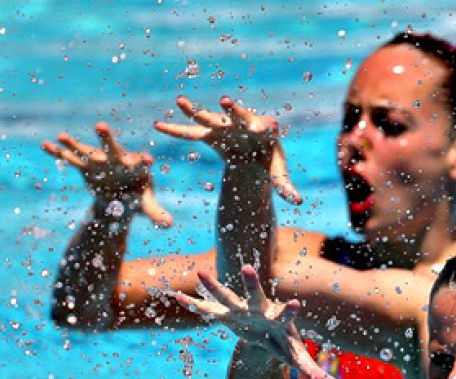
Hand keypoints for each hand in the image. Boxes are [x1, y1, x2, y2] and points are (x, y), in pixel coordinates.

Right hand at [42, 123, 173, 227]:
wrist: (119, 194)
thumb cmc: (136, 196)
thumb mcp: (145, 205)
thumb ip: (155, 212)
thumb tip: (168, 225)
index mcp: (136, 166)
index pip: (141, 162)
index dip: (143, 161)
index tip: (147, 158)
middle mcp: (117, 159)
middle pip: (112, 147)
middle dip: (106, 138)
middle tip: (100, 126)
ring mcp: (99, 161)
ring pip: (86, 150)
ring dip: (74, 144)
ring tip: (62, 136)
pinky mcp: (85, 166)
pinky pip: (70, 159)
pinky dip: (58, 153)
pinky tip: (45, 145)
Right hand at [154, 96, 302, 204]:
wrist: (252, 149)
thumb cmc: (267, 158)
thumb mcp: (276, 172)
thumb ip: (284, 185)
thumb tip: (298, 201)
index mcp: (262, 131)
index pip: (264, 127)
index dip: (265, 127)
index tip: (269, 127)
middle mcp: (242, 123)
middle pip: (236, 116)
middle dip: (231, 111)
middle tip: (225, 102)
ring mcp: (224, 126)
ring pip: (208, 118)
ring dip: (194, 112)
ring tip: (179, 101)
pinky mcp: (210, 133)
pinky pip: (190, 132)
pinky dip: (175, 130)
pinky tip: (158, 125)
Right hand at [166, 265, 337, 378]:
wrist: (266, 330)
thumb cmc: (284, 341)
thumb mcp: (297, 356)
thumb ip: (313, 368)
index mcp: (277, 319)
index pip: (285, 315)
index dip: (289, 312)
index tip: (295, 304)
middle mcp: (258, 309)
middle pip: (254, 295)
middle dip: (250, 284)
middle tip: (247, 269)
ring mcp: (241, 310)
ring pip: (227, 296)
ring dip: (213, 286)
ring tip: (199, 273)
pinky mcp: (226, 314)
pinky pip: (208, 309)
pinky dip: (194, 305)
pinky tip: (178, 296)